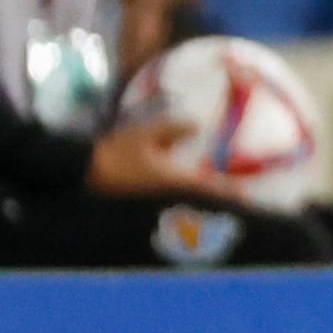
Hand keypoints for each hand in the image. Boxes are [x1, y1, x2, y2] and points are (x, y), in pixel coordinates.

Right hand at [85, 120, 240, 204]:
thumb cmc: (114, 154)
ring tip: (224, 202)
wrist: (84, 174)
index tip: (248, 196)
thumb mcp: (144, 136)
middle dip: (222, 204)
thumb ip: (171, 130)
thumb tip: (197, 125)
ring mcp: (159, 204)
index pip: (209, 189)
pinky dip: (188, 201)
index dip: (230, 192)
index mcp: (172, 181)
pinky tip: (190, 195)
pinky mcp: (148, 206)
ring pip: (190, 207)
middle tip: (243, 204)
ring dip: (206, 205)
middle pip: (203, 205)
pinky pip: (176, 204)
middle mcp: (169, 197)